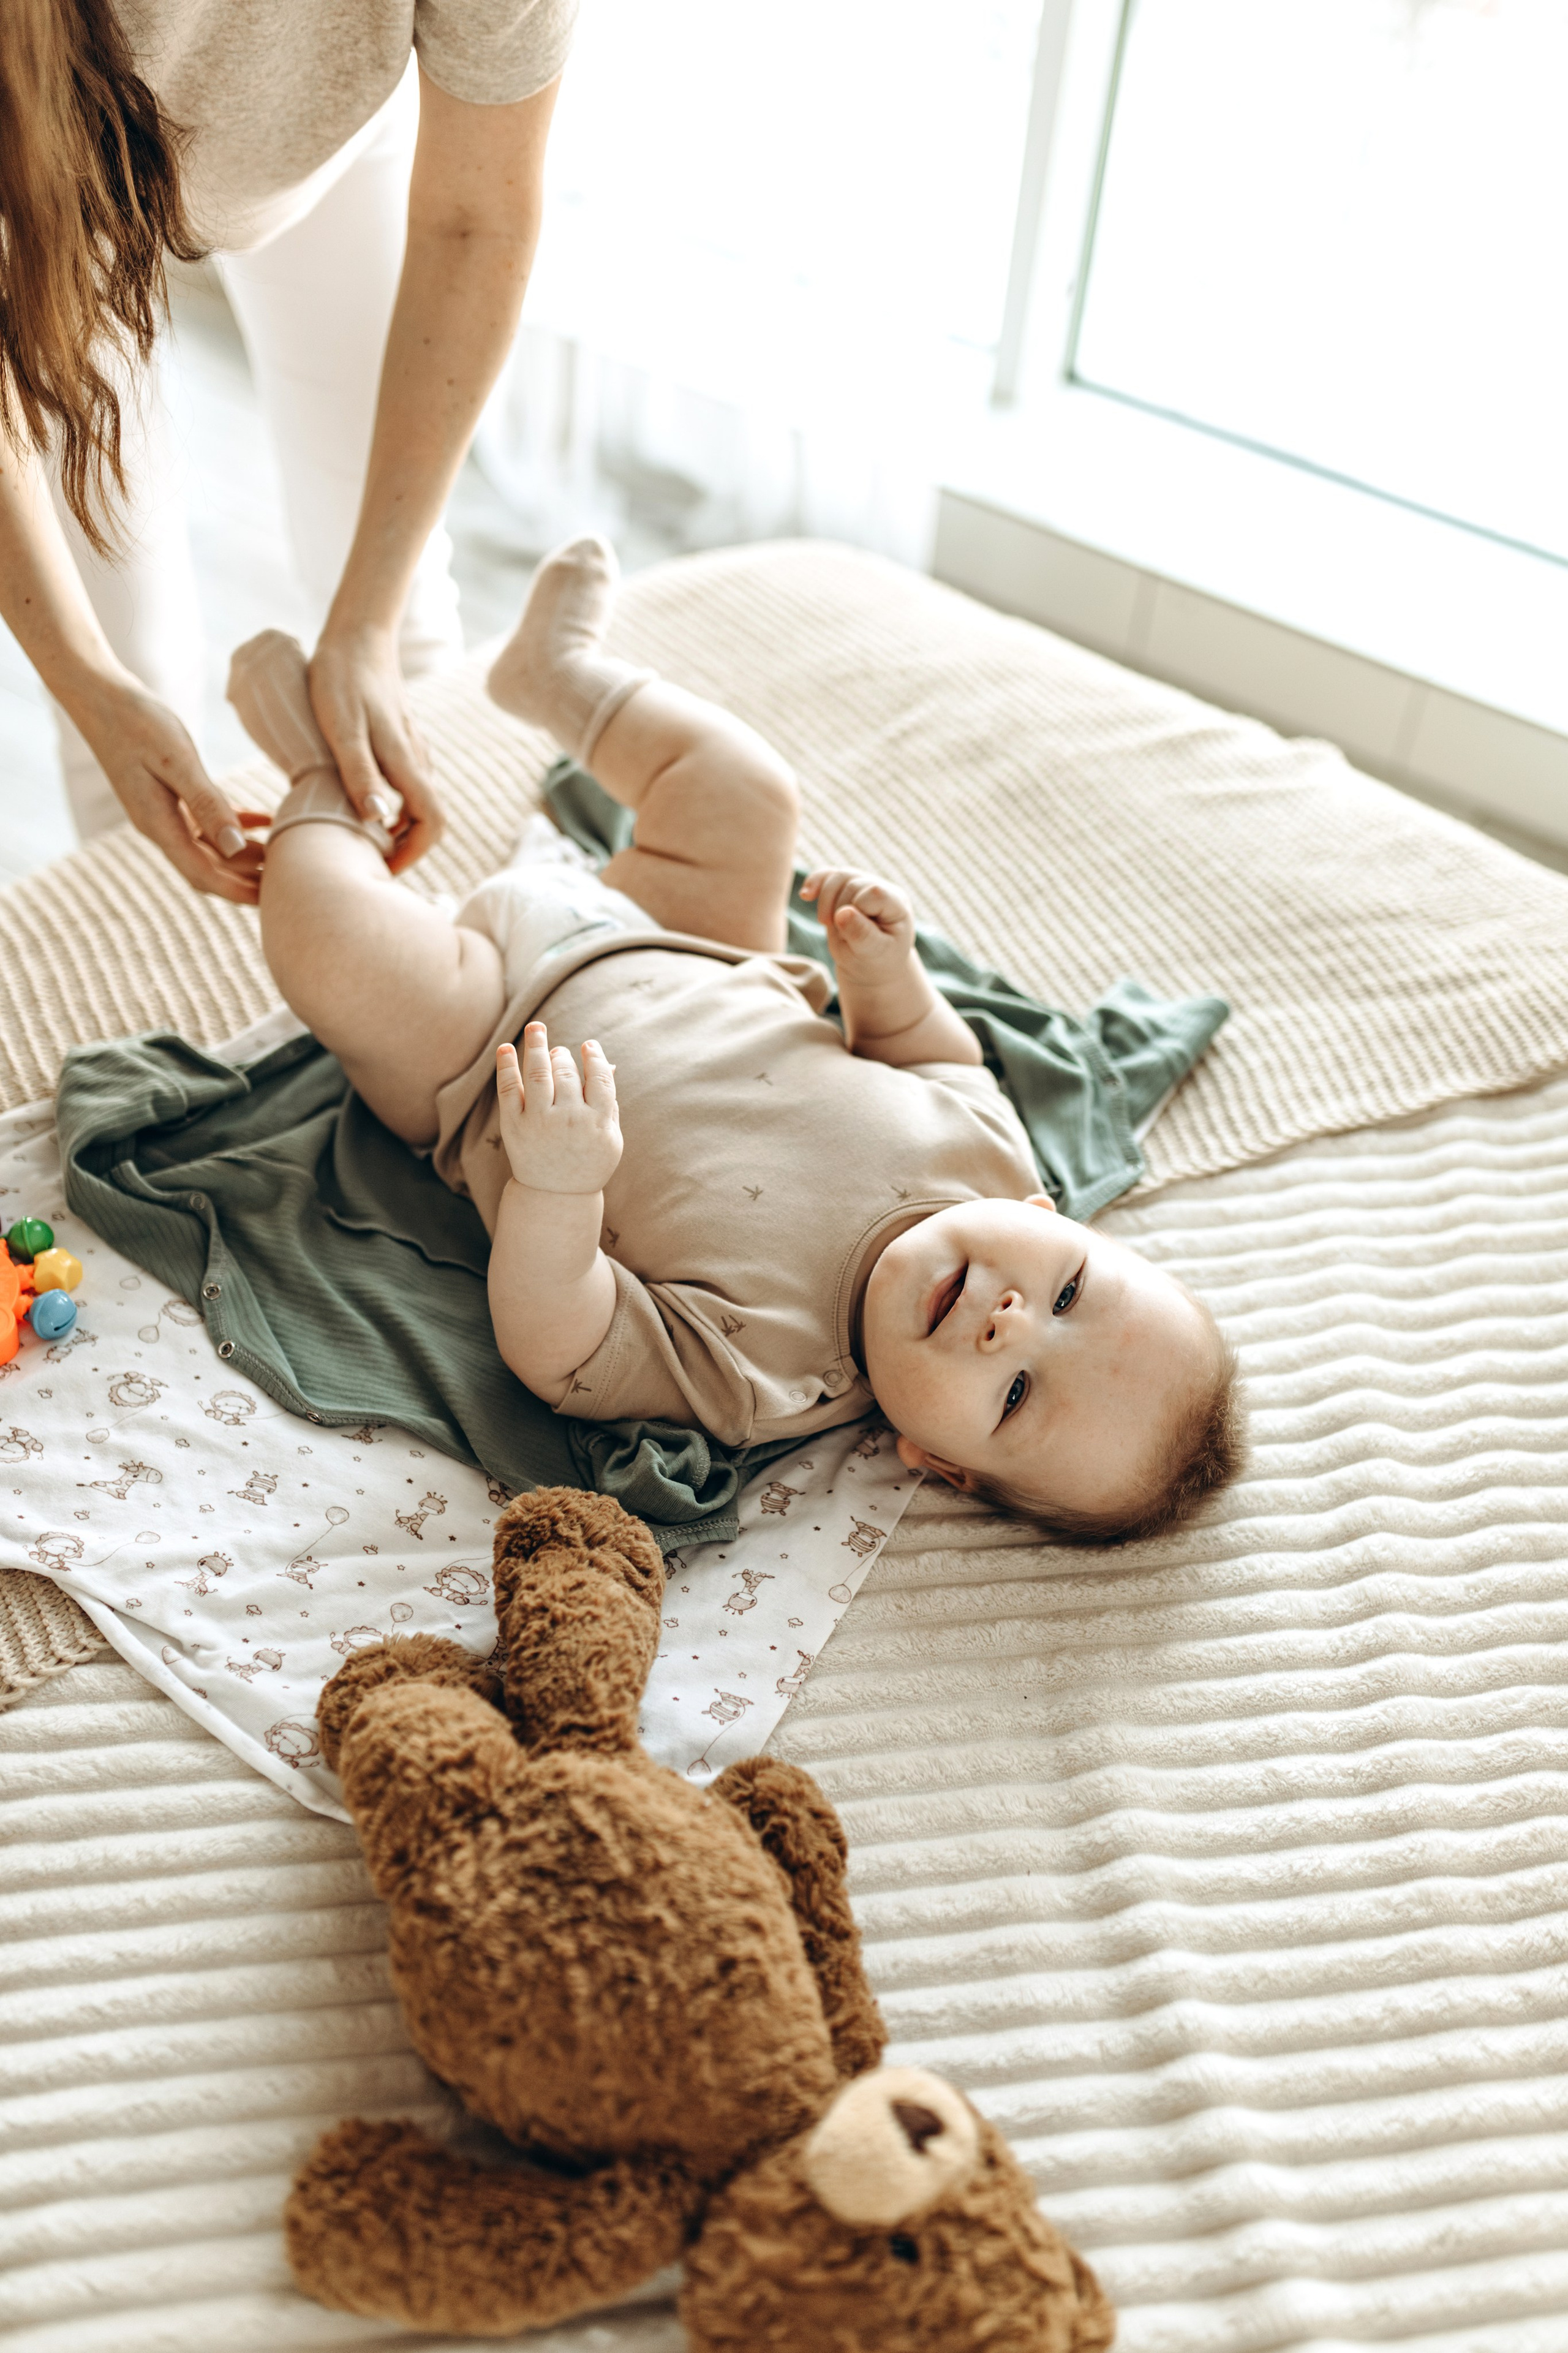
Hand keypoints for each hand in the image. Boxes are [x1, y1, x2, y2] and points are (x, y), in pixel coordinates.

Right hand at [72, 675, 265, 904]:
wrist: (100, 695)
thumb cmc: (138, 722)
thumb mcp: (177, 761)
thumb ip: (207, 804)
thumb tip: (236, 846)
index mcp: (158, 824)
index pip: (201, 874)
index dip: (237, 891)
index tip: (272, 900)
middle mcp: (158, 826)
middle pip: (206, 868)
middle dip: (243, 881)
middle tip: (287, 884)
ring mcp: (161, 813)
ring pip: (207, 848)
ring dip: (242, 855)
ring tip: (283, 854)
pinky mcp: (167, 797)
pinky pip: (204, 823)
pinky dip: (233, 825)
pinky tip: (263, 821)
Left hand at [307, 622, 443, 872]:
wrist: (355, 634)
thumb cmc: (341, 679)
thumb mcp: (342, 727)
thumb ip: (360, 773)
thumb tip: (379, 820)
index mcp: (406, 761)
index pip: (432, 823)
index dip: (412, 853)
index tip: (380, 866)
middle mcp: (417, 760)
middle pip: (429, 819)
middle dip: (404, 847)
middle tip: (365, 858)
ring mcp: (412, 750)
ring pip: (416, 802)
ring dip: (395, 826)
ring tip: (355, 832)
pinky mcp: (402, 741)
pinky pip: (405, 783)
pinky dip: (389, 802)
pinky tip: (358, 797)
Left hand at [497, 1025, 621, 1193]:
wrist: (556, 1196)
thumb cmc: (588, 1163)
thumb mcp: (609, 1138)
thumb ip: (609, 1102)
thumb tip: (609, 1065)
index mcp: (597, 1122)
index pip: (598, 1077)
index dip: (594, 1057)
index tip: (588, 1046)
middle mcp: (568, 1120)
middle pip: (566, 1072)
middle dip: (562, 1056)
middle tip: (559, 1053)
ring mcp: (539, 1122)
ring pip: (537, 1073)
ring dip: (536, 1046)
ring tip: (535, 1029)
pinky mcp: (514, 1126)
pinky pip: (508, 1089)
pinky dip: (505, 1066)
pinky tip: (505, 1048)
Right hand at [800, 868, 916, 983]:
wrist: (869, 964)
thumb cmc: (876, 960)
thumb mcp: (873, 953)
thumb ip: (862, 934)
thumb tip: (842, 913)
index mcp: (896, 905)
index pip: (874, 893)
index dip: (857, 909)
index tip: (854, 934)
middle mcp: (882, 889)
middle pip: (853, 884)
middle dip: (838, 910)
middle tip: (841, 936)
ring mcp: (863, 885)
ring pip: (838, 876)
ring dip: (825, 901)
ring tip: (826, 924)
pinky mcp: (845, 887)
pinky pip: (828, 875)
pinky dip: (815, 883)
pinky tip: (806, 895)